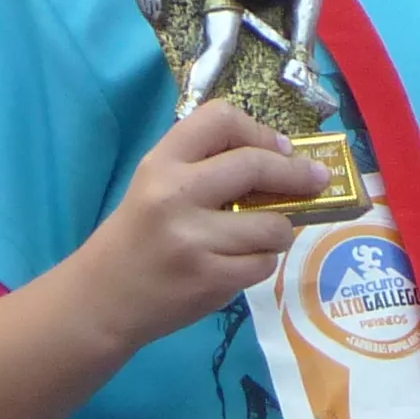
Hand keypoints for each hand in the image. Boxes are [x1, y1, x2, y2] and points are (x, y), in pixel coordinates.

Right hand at [71, 100, 330, 347]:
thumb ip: (208, 168)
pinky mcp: (211, 279)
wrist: (102, 299)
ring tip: (261, 236)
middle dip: (297, 173)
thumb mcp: (157, 187)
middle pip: (257, 164)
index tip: (280, 148)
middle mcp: (175, 194)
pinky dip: (261, 263)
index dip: (260, 131)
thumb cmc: (139, 237)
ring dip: (280, 231)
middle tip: (317, 180)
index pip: (220, 118)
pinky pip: (264, 263)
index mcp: (161, 163)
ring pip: (273, 224)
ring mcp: (194, 239)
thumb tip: (286, 159)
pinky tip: (238, 264)